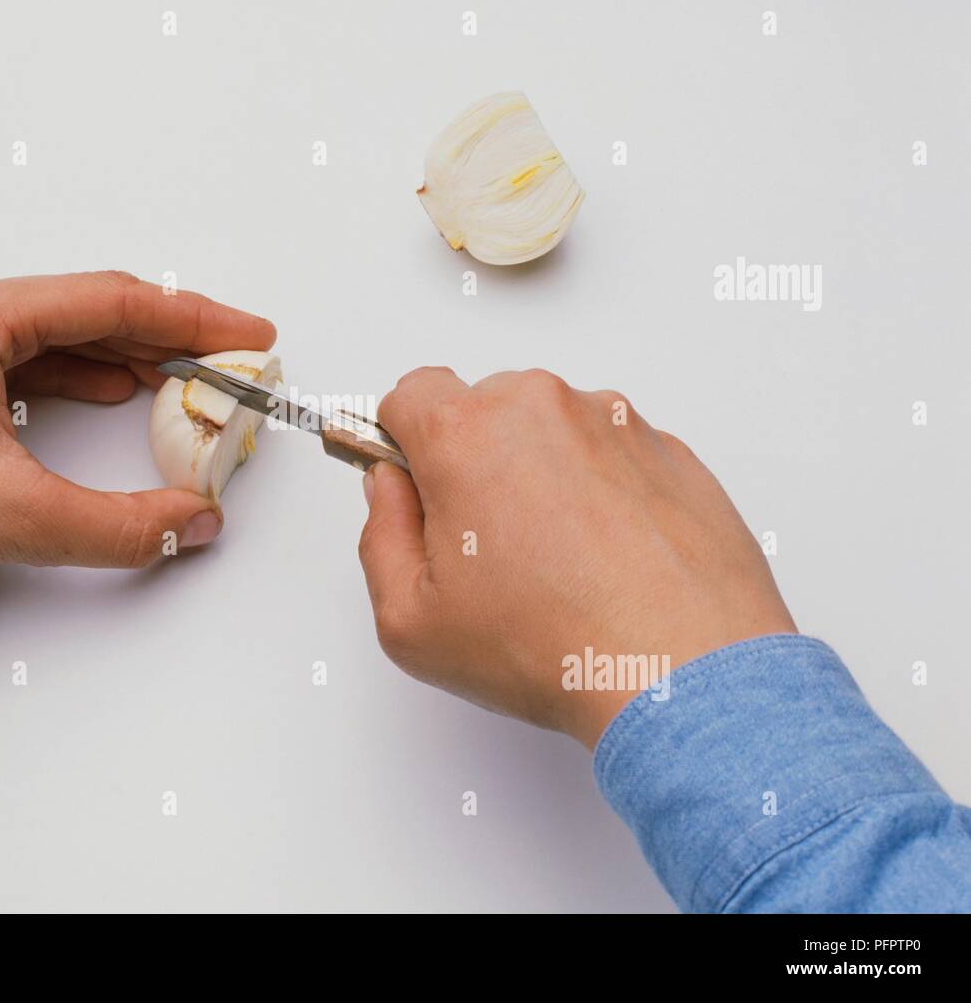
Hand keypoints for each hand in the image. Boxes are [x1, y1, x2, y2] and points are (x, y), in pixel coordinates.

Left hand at [0, 271, 275, 599]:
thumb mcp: (18, 517)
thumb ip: (123, 526)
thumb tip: (194, 522)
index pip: (112, 301)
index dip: (193, 318)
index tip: (247, 335)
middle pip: (89, 309)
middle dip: (166, 335)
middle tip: (227, 360)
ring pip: (59, 332)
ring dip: (126, 354)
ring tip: (183, 377)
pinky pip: (28, 358)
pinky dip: (81, 373)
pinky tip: (112, 391)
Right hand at [357, 368, 795, 747]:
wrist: (684, 671)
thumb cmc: (554, 647)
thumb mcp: (411, 621)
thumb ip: (380, 535)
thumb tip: (391, 490)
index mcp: (466, 433)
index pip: (410, 393)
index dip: (403, 441)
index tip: (417, 485)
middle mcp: (542, 407)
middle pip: (483, 406)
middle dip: (473, 459)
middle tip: (488, 545)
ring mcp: (614, 422)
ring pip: (550, 428)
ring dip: (542, 472)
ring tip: (560, 563)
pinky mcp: (669, 450)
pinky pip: (611, 453)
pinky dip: (601, 490)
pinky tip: (607, 560)